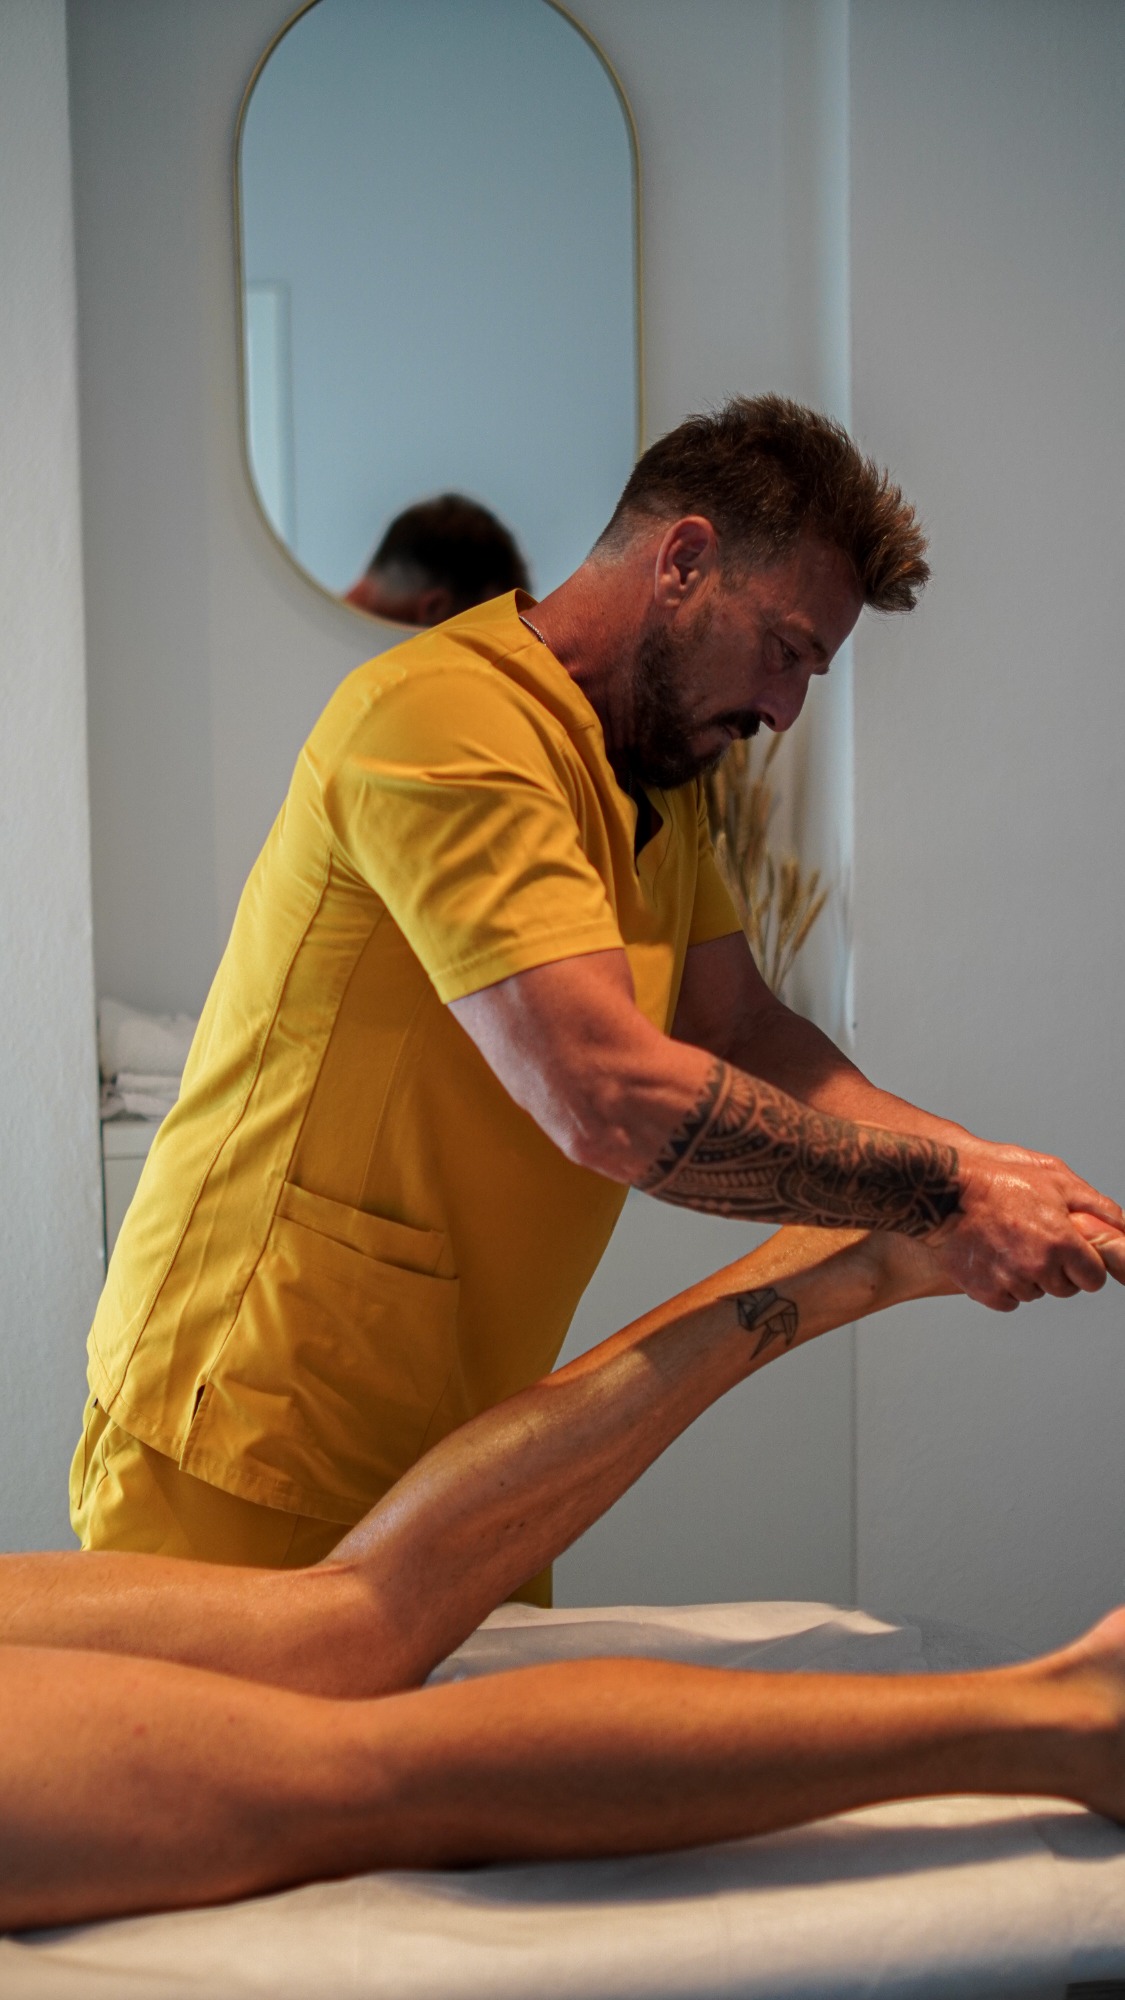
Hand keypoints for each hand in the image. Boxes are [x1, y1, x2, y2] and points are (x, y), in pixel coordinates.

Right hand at [924, 1140, 1124, 1310]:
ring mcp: (1009, 1281)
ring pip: (1035, 1294)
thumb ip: (1098, 1208)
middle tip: (1037, 1241)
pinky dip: (1005, 1286)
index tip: (1072, 1253)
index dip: (1085, 1264)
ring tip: (1011, 1244)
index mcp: (1061, 1242)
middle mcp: (1037, 1266)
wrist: (946, 1192)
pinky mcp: (985, 1291)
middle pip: (1066, 1289)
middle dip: (1058, 1270)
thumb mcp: (1057, 1180)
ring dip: (1029, 1277)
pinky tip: (995, 1258)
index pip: (1094, 1279)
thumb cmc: (1000, 1181)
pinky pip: (1009, 1301)